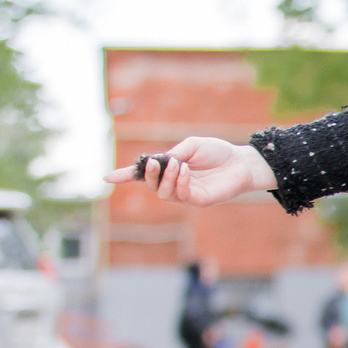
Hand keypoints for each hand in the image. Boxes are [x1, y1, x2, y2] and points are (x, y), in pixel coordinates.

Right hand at [104, 137, 278, 205]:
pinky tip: (186, 171)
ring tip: (178, 164)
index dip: (126, 176)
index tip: (107, 177)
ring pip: (164, 193)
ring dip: (167, 178)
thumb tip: (154, 161)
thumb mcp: (190, 146)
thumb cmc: (216, 152)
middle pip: (151, 186)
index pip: (143, 175)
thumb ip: (172, 154)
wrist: (240, 161)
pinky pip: (181, 195)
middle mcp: (174, 183)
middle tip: (154, 162)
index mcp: (169, 169)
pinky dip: (180, 182)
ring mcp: (185, 194)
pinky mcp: (198, 201)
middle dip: (148, 175)